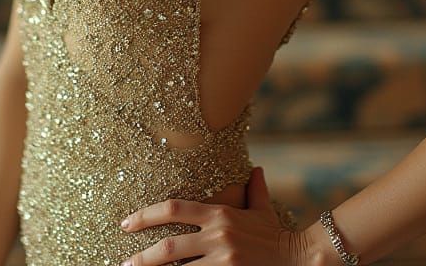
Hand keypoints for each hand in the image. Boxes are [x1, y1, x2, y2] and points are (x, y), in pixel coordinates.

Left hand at [117, 165, 313, 264]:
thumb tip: (256, 169)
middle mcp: (218, 235)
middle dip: (144, 257)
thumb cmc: (276, 235)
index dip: (146, 215)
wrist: (300, 258)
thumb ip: (254, 189)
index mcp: (219, 214)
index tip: (126, 223)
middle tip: (125, 264)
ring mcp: (223, 260)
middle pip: (171, 247)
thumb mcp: (262, 209)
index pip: (174, 209)